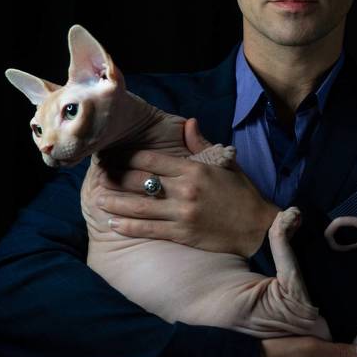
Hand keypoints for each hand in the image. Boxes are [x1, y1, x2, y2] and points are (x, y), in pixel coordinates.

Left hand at [89, 117, 280, 256]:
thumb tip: (188, 122)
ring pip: (140, 206)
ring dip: (115, 202)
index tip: (114, 156)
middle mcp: (185, 189)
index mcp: (194, 169)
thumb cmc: (243, 194)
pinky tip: (114, 223)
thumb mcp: (225, 163)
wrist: (259, 227)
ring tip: (97, 199)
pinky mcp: (183, 234)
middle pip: (141, 181)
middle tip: (98, 176)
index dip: (129, 158)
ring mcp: (183, 213)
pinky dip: (129, 226)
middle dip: (117, 178)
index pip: (152, 160)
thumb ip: (201, 144)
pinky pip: (150, 229)